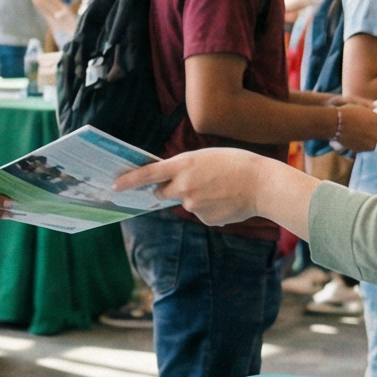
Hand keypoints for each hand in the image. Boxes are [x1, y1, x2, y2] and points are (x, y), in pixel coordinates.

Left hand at [113, 149, 291, 227]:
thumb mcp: (206, 157)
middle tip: (186, 182)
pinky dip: (209, 207)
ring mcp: (193, 205)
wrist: (262, 184)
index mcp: (183, 165)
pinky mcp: (205, 219)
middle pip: (161, 193)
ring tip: (219, 188)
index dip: (128, 181)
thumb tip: (174, 186)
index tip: (114, 186)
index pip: (147, 174)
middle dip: (166, 190)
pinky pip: (200, 213)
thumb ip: (186, 169)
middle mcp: (183, 187)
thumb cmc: (236, 164)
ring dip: (195, 197)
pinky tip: (225, 200)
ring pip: (185, 202)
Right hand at [333, 99, 376, 152]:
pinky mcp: (363, 150)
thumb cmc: (348, 111)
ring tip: (359, 131)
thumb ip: (373, 108)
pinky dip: (363, 142)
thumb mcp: (362, 105)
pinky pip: (367, 146)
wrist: (335, 123)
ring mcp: (372, 144)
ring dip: (370, 137)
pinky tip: (355, 136)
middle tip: (367, 124)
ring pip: (374, 140)